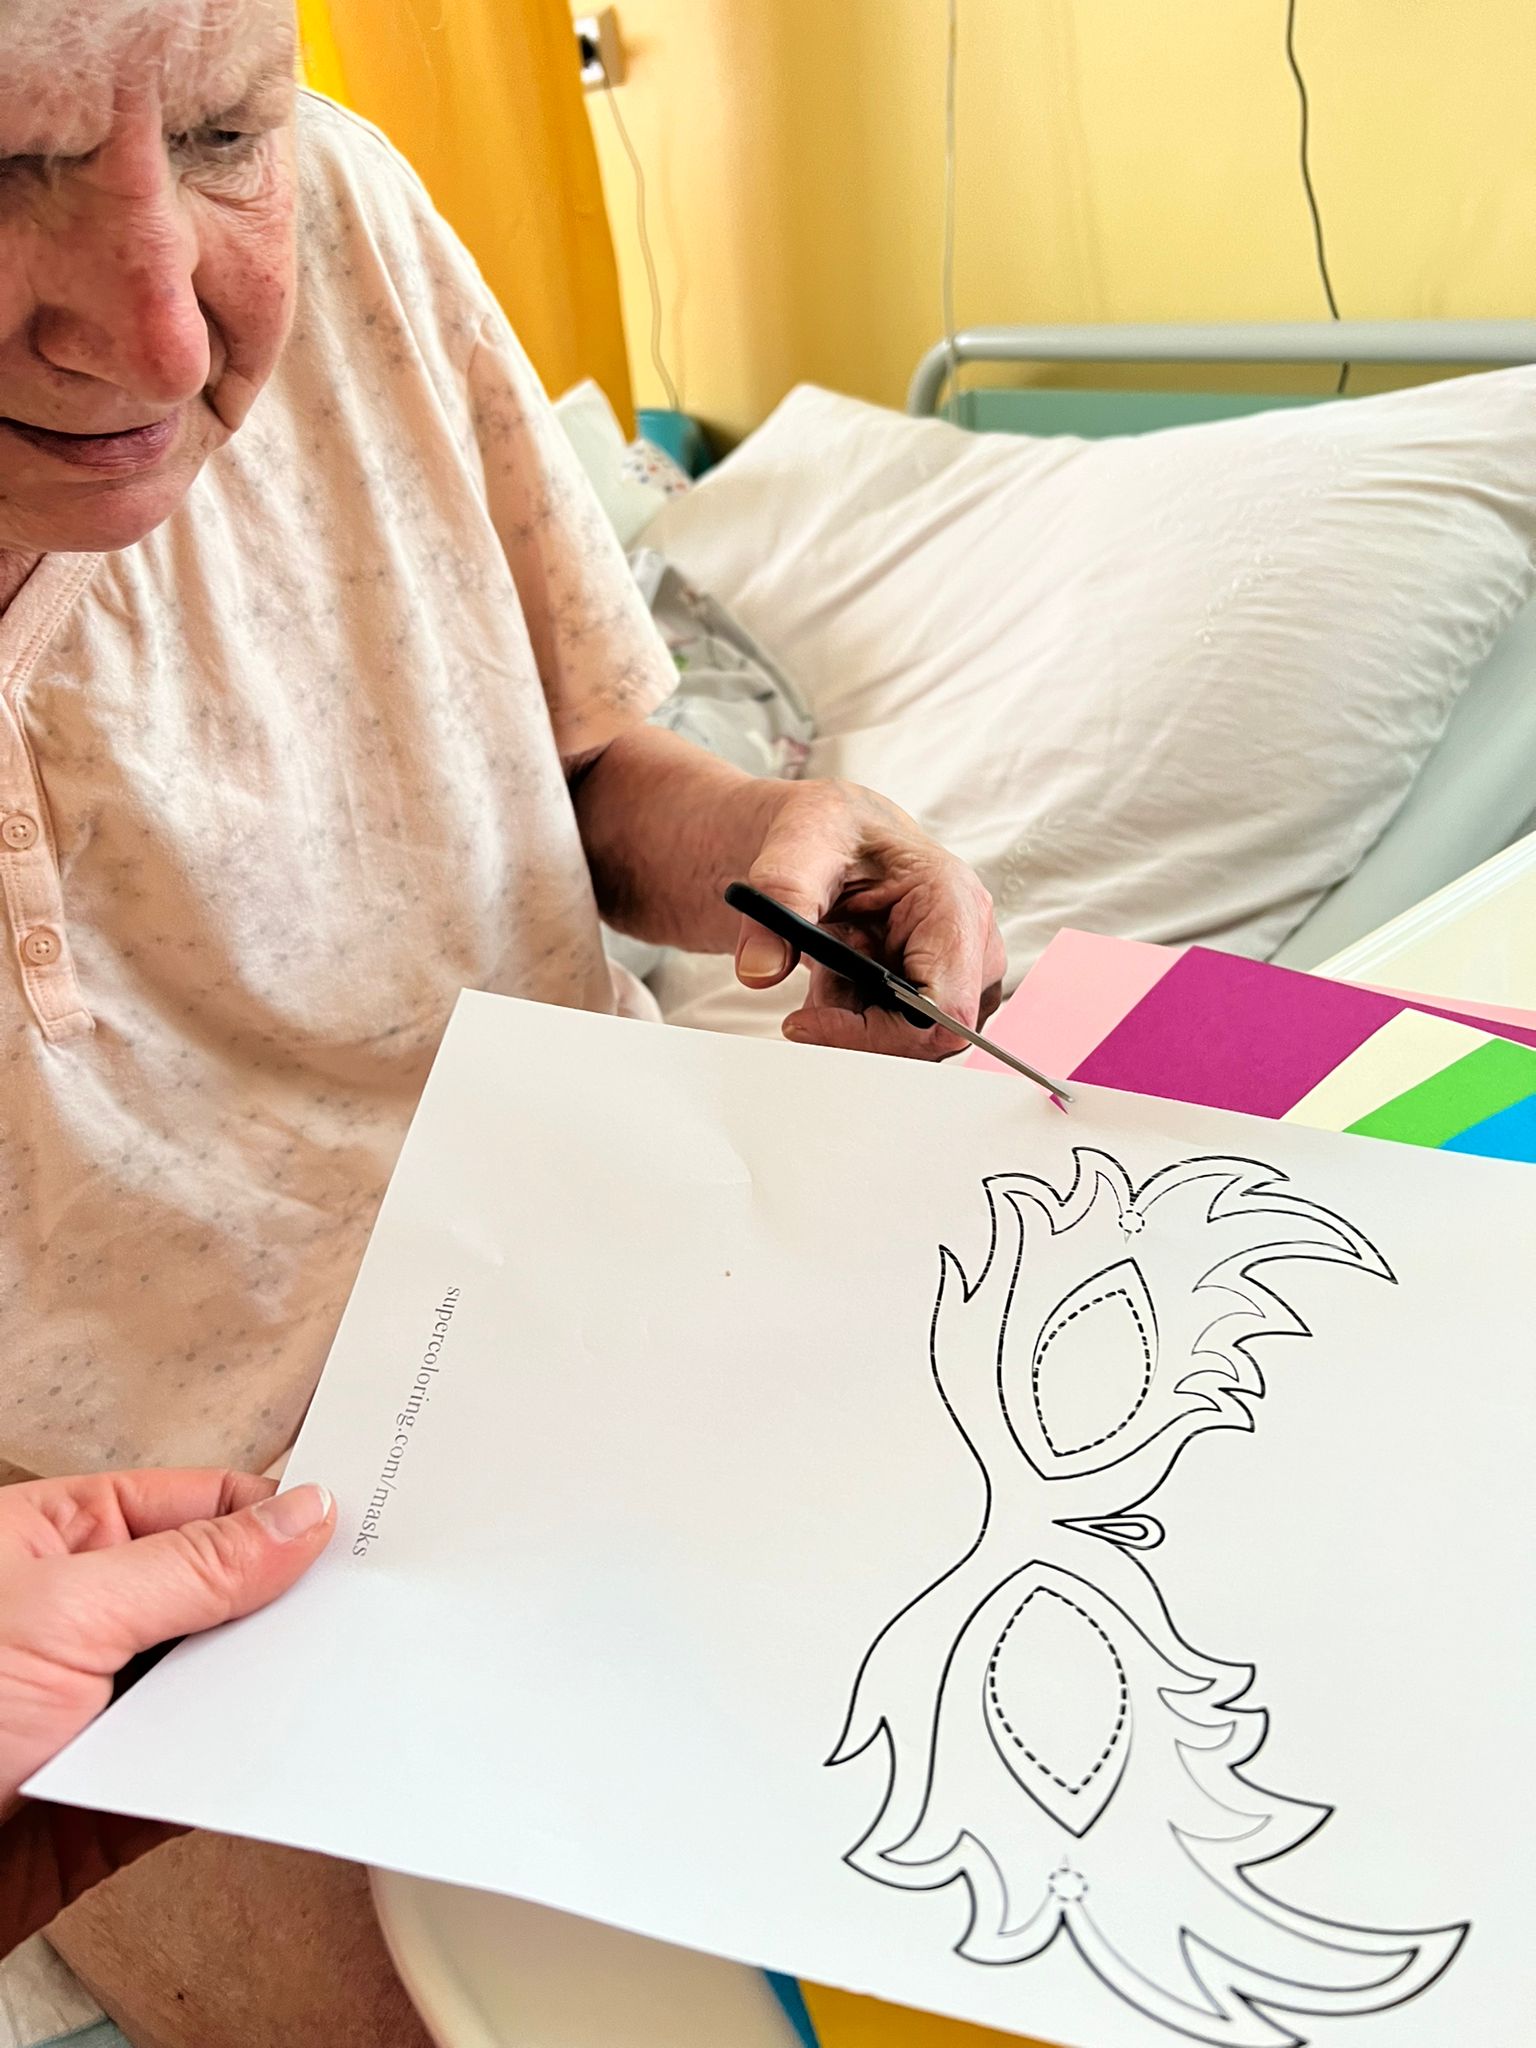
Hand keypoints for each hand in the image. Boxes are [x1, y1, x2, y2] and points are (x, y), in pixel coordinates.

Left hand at [0, 1469, 333, 1952]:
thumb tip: (300, 1515)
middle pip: (220, 1593)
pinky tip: (287, 1756)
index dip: (277, 1515)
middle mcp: (84, 1619)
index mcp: (59, 1542)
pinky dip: (245, 1768)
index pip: (200, 1505)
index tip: (356, 1532)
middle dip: (283, 1605)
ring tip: (340, 1681)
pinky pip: (203, 1772)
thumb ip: (195, 1564)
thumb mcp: (65, 1612)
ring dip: (268, 1691)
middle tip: (367, 1608)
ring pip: (219, 1685)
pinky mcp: (116, 1798)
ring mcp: (100, 1710)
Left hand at [733, 779, 1005, 1057]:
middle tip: (813, 991)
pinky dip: (862, 1019)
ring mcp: (966, 970)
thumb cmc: (832, 832)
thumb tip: (760, 971)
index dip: (876, 1035)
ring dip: (857, 1021)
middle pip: (928, 1035)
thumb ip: (780, 905)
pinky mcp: (947, 988)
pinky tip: (841, 981)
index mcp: (953, 903)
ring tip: (827, 973)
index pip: (940, 1010)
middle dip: (858, 1026)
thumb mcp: (794, 852)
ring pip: (913, 1040)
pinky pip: (906, 1034)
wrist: (836, 836)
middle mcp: (973, 941)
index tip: (808, 1023)